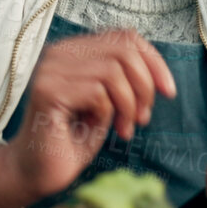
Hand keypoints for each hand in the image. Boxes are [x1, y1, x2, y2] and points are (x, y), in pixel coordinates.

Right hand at [0, 29, 175, 207]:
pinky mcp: (48, 91)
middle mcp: (58, 53)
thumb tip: (157, 73)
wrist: (38, 171)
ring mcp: (50, 70)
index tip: (168, 92)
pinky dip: (108, 113)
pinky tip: (101, 128)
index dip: (153, 61)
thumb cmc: (72, 139)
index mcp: (73, 50)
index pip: (124, 36)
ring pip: (114, 71)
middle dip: (144, 86)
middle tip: (142, 118)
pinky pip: (98, 92)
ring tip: (124, 128)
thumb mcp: (108, 103)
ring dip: (128, 105)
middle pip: (123, 50)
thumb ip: (124, 80)